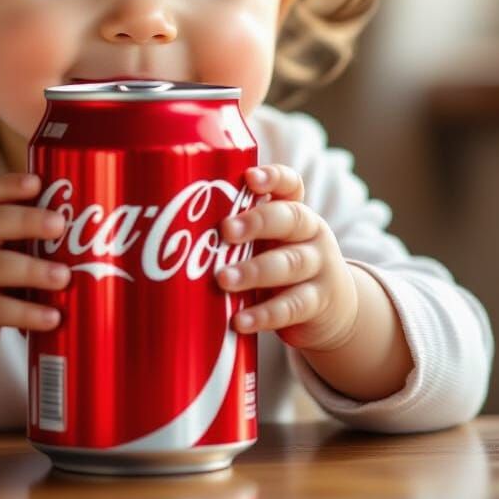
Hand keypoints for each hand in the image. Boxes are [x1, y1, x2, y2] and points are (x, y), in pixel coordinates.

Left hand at [216, 164, 358, 351]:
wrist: (333, 309)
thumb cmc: (281, 265)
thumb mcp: (267, 244)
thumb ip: (236, 235)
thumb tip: (166, 230)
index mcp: (293, 212)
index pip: (290, 185)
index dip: (273, 178)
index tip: (249, 177)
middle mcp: (310, 233)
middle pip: (290, 218)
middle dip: (257, 221)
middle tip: (225, 230)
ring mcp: (318, 267)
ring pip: (290, 263)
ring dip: (254, 271)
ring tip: (223, 280)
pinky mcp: (317, 303)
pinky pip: (291, 307)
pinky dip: (264, 314)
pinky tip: (240, 320)